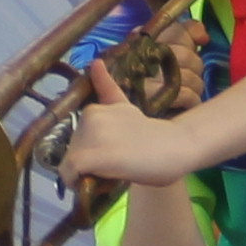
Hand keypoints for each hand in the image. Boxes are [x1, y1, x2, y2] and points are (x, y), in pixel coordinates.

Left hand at [60, 96, 202, 190]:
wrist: (176, 146)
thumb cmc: (155, 134)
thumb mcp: (125, 108)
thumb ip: (106, 91)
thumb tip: (94, 62)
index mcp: (95, 109)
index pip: (80, 139)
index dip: (93, 150)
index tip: (115, 154)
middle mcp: (87, 118)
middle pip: (74, 150)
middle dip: (89, 161)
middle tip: (118, 165)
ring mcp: (87, 136)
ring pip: (70, 163)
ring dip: (87, 173)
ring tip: (117, 171)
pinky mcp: (86, 156)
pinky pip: (69, 174)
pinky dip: (78, 183)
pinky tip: (101, 182)